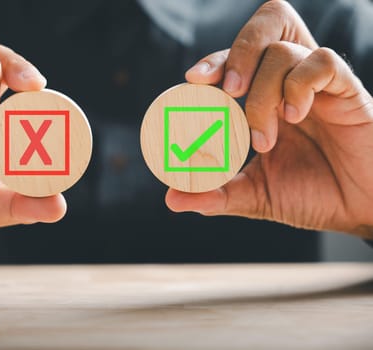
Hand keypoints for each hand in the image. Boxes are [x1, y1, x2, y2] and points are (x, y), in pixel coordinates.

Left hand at [166, 1, 372, 238]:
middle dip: (237, 53)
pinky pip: (323, 63)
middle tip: (227, 90)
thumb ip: (215, 194)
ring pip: (283, 52)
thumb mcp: (255, 196)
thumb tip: (171, 198)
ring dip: (264, 93)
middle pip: (263, 30)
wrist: (359, 210)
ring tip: (265, 137)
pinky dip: (300, 85)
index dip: (214, 62)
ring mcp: (318, 85)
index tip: (193, 81)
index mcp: (265, 101)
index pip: (236, 61)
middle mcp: (289, 84)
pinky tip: (294, 116)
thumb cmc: (311, 195)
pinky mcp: (348, 91)